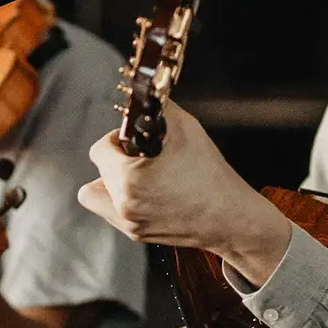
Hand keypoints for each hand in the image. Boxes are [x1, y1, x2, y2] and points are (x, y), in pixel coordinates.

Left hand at [78, 102, 292, 282]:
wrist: (230, 218)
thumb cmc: (211, 175)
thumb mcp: (186, 128)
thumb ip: (158, 107)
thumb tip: (145, 92)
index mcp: (128, 179)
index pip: (98, 150)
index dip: (116, 138)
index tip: (134, 139)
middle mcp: (123, 205)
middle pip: (97, 172)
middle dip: (115, 159)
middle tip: (141, 156)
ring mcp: (129, 223)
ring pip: (97, 195)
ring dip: (111, 181)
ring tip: (139, 176)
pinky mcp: (137, 234)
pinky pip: (112, 212)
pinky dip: (122, 199)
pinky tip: (148, 191)